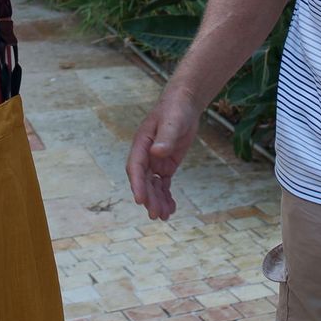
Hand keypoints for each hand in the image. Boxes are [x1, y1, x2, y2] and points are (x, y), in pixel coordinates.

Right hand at [125, 89, 201, 220]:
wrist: (185, 104)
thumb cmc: (176, 109)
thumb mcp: (173, 121)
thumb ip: (166, 137)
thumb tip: (157, 152)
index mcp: (141, 144)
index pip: (136, 167)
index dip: (137, 184)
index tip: (140, 200)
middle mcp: (145, 155)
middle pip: (144, 180)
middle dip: (149, 198)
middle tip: (156, 215)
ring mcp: (155, 161)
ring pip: (153, 185)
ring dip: (157, 201)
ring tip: (165, 216)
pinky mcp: (166, 164)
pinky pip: (163, 184)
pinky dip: (166, 196)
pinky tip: (171, 208)